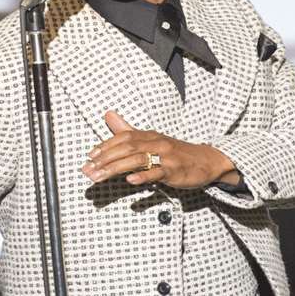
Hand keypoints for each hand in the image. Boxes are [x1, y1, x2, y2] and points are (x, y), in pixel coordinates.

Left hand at [83, 111, 240, 188]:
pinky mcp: (174, 171)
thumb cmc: (175, 152)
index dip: (105, 146)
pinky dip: (144, 176)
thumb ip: (127, 130)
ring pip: (138, 159)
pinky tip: (131, 180)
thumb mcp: (150, 139)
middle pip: (127, 148)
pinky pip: (158, 173)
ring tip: (100, 176)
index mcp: (148, 135)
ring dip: (116, 168)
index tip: (90, 156)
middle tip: (89, 170)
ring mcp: (166, 156)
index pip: (123, 137)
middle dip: (105, 159)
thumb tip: (108, 115)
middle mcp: (156, 142)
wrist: (206, 160)